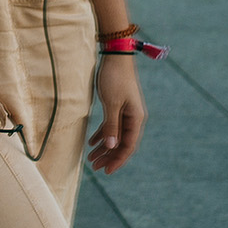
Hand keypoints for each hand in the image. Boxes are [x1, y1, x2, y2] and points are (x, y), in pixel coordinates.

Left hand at [87, 54, 145, 173]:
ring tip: (91, 158)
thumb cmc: (114, 79)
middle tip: (94, 167)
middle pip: (122, 143)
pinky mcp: (118, 105)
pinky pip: (111, 125)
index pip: (128, 146)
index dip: (117, 160)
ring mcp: (127, 112)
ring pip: (116, 135)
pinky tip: (92, 141)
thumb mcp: (111, 104)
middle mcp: (134, 118)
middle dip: (109, 156)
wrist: (116, 55)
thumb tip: (111, 146)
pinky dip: (102, 134)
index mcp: (136, 119)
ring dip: (104, 147)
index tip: (106, 171)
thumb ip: (111, 126)